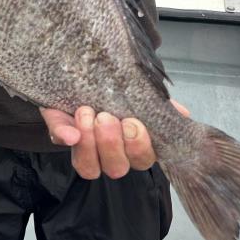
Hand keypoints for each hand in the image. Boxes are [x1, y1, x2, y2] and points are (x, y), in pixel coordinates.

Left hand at [40, 99, 189, 179]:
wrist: (82, 71)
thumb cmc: (117, 87)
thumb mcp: (140, 91)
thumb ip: (156, 102)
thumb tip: (181, 113)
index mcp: (133, 144)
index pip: (142, 160)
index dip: (138, 147)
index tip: (133, 123)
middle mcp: (109, 154)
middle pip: (116, 168)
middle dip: (112, 144)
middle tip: (106, 117)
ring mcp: (83, 148)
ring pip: (89, 168)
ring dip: (89, 143)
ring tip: (87, 114)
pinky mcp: (60, 133)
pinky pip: (59, 140)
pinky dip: (64, 135)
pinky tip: (68, 132)